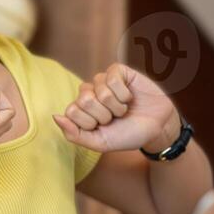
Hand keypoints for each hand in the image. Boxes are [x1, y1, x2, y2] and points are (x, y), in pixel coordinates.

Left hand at [53, 63, 181, 154]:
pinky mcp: (118, 71)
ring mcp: (103, 81)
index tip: (103, 128)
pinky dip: (124, 93)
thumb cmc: (128, 135)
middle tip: (115, 118)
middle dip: (104, 115)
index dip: (90, 123)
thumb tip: (55, 117)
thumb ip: (75, 134)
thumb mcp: (100, 143)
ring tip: (124, 109)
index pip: (71, 111)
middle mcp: (89, 93)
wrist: (157, 127)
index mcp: (81, 110)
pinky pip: (112, 78)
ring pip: (100, 90)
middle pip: (84, 100)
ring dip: (116, 106)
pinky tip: (129, 97)